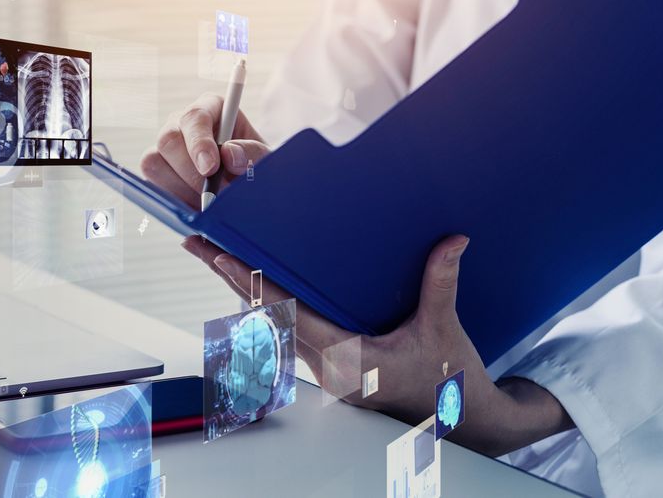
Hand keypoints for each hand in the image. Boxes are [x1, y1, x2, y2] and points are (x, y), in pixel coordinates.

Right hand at [140, 94, 268, 209]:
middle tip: (213, 196)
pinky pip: (152, 185)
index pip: (195, 117)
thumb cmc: (256, 165)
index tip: (211, 168)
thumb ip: (254, 153)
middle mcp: (183, 124)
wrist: (249, 186)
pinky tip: (196, 207)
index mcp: (211, 109)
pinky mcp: (158, 173)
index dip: (199, 142)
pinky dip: (174, 200)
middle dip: (189, 172)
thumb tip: (230, 154)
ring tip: (208, 203)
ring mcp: (166, 149)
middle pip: (168, 140)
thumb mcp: (265, 158)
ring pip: (153, 163)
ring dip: (181, 189)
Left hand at [183, 234, 574, 456]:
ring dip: (249, 291)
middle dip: (233, 279)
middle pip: (269, 316)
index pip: (289, 314)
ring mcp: (327, 371)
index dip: (254, 283)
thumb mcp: (443, 330)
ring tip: (219, 256)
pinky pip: (293, 330)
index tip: (222, 257)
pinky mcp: (333, 367)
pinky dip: (274, 304)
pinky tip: (261, 283)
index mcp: (348, 361)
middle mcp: (328, 369)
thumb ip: (440, 284)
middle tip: (200, 245)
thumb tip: (454, 240)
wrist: (462, 422)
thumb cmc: (448, 381)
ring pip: (276, 324)